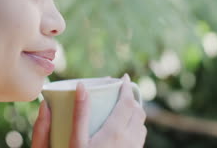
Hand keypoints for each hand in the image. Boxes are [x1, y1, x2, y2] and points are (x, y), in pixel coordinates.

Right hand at [32, 74, 146, 147]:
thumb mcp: (76, 139)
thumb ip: (79, 112)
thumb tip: (80, 86)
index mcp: (116, 130)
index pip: (127, 101)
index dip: (126, 87)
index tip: (122, 77)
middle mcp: (130, 139)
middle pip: (137, 111)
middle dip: (130, 97)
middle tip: (119, 90)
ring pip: (141, 124)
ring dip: (134, 111)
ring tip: (122, 106)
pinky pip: (139, 136)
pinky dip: (135, 125)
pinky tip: (123, 128)